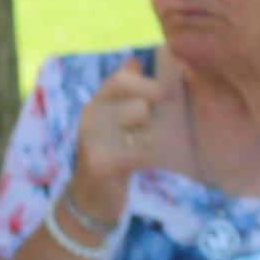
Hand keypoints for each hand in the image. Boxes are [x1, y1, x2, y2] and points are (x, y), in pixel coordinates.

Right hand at [64, 57, 173, 230]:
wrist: (91, 200)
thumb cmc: (113, 154)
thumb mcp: (115, 118)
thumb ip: (127, 90)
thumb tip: (135, 59)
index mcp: (97, 102)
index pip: (123, 79)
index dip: (149, 84)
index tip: (168, 96)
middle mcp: (90, 116)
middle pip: (140, 106)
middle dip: (151, 121)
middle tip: (144, 134)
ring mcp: (93, 140)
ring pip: (144, 131)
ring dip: (152, 142)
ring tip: (141, 151)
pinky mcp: (101, 163)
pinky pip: (143, 153)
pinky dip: (152, 159)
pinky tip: (144, 165)